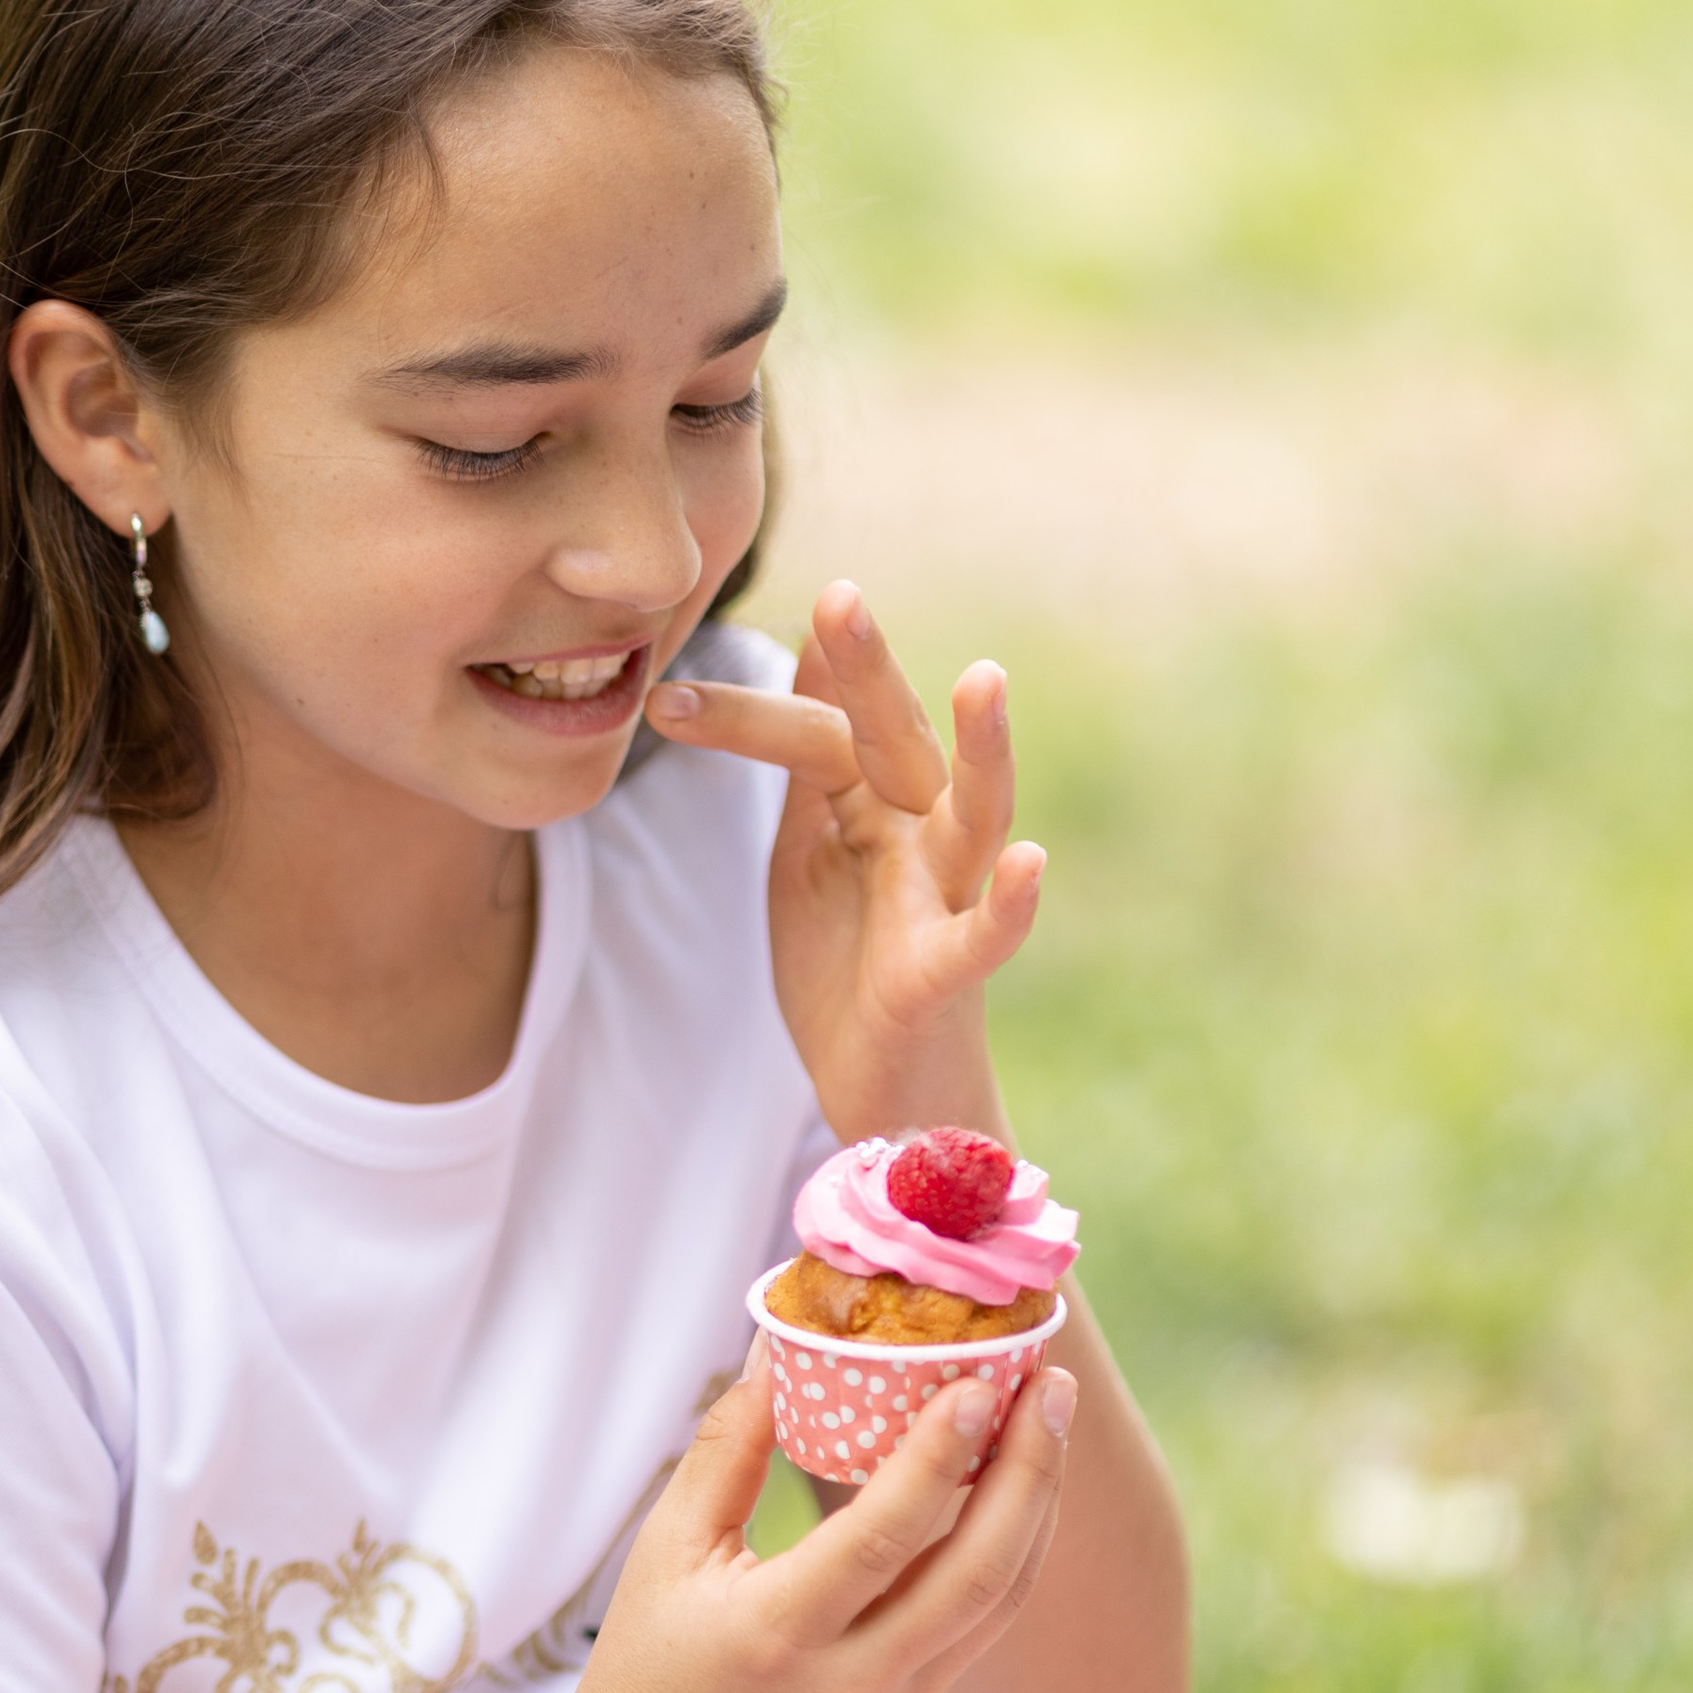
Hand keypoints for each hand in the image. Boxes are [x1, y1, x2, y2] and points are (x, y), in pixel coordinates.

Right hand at [540, 1339, 1075, 1692]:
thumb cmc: (645, 1671)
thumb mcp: (666, 1554)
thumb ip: (725, 1449)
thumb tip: (775, 1345)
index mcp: (777, 1633)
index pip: (885, 1536)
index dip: (941, 1455)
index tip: (981, 1381)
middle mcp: (850, 1681)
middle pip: (977, 1573)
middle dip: (1030, 1472)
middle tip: (1053, 1386)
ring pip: (998, 1604)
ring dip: (1037, 1508)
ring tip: (1050, 1423)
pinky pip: (981, 1628)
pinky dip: (1012, 1554)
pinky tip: (1017, 1493)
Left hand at [647, 583, 1043, 1142]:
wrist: (887, 1094)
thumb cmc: (853, 962)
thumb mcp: (818, 841)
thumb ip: (816, 752)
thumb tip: (813, 649)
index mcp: (875, 802)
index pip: (817, 733)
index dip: (744, 715)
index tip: (663, 697)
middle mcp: (921, 835)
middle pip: (897, 740)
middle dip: (871, 671)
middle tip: (840, 598)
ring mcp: (942, 901)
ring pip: (974, 815)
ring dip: (985, 750)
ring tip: (986, 680)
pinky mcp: (945, 978)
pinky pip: (985, 937)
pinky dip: (1012, 902)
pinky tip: (1030, 861)